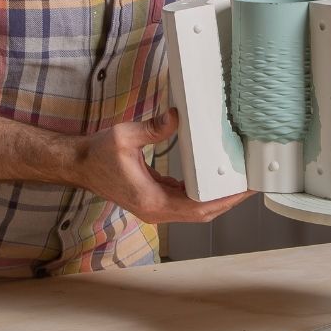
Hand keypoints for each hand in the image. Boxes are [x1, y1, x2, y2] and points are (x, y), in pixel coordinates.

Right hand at [77, 109, 252, 223]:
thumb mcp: (124, 137)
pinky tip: (215, 181)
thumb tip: (176, 118)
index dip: (225, 201)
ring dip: (218, 200)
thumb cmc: (97, 154)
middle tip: (252, 185)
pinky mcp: (154, 200)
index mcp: (152, 201)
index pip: (198, 208)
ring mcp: (155, 208)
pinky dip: (203, 195)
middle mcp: (156, 210)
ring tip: (240, 183)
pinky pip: (186, 202)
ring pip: (195, 211)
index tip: (243, 190)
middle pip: (202, 213)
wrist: (79, 165)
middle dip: (229, 201)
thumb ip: (152, 129)